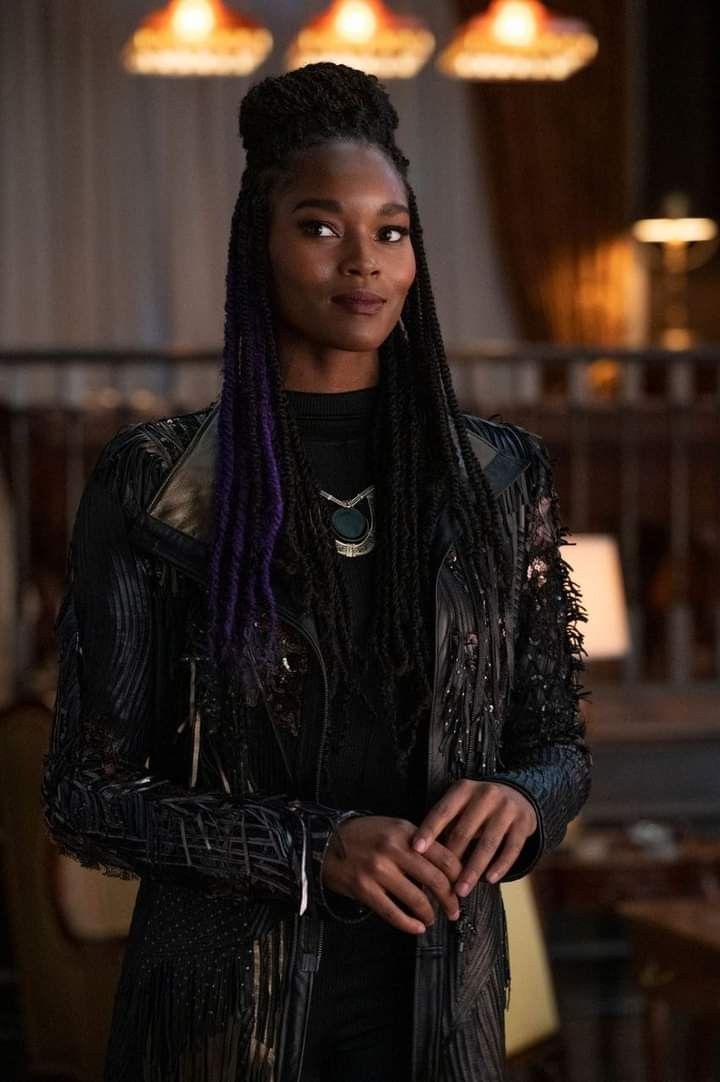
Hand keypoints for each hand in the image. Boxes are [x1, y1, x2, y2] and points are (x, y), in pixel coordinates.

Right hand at [321, 815, 462, 934]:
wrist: (324, 842)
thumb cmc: (363, 835)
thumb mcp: (394, 827)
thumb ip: (419, 843)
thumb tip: (446, 868)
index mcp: (405, 832)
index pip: (444, 856)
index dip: (459, 876)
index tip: (463, 887)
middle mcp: (394, 849)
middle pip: (436, 880)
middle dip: (450, 900)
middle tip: (455, 910)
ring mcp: (378, 870)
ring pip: (417, 899)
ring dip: (430, 914)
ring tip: (432, 919)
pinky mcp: (364, 889)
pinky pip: (393, 913)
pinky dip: (409, 924)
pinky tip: (417, 928)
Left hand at [411, 780, 537, 895]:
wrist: (518, 795)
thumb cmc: (478, 807)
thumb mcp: (461, 804)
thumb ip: (445, 823)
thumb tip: (420, 855)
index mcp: (464, 789)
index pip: (443, 811)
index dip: (429, 830)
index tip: (416, 849)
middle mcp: (486, 794)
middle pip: (464, 831)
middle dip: (451, 860)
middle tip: (440, 884)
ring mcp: (507, 808)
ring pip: (488, 844)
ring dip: (473, 870)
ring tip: (461, 890)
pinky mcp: (524, 823)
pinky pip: (511, 849)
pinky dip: (500, 866)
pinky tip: (490, 880)